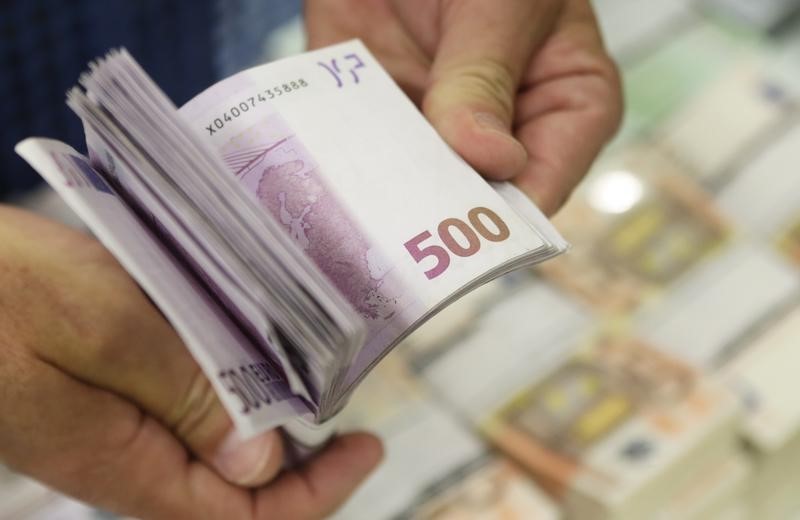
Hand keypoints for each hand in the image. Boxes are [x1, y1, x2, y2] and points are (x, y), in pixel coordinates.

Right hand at [0, 206, 381, 518]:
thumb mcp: (99, 326)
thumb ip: (181, 393)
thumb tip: (261, 461)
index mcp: (124, 460)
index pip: (241, 515)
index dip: (315, 493)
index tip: (367, 446)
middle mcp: (120, 458)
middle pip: (231, 487)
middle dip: (297, 456)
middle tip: (342, 399)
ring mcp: (106, 429)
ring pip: (207, 446)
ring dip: (261, 415)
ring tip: (303, 368)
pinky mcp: (96, 395)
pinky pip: (176, 409)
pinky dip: (221, 385)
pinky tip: (236, 342)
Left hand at [306, 0, 622, 214]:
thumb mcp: (504, 4)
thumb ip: (486, 79)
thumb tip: (492, 163)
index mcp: (565, 109)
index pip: (541, 189)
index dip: (502, 224)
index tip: (456, 243)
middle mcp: (502, 130)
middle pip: (470, 202)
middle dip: (431, 215)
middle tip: (392, 231)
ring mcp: (436, 126)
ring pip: (408, 185)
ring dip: (376, 194)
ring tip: (349, 208)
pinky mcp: (379, 111)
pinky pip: (357, 150)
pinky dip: (337, 162)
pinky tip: (317, 176)